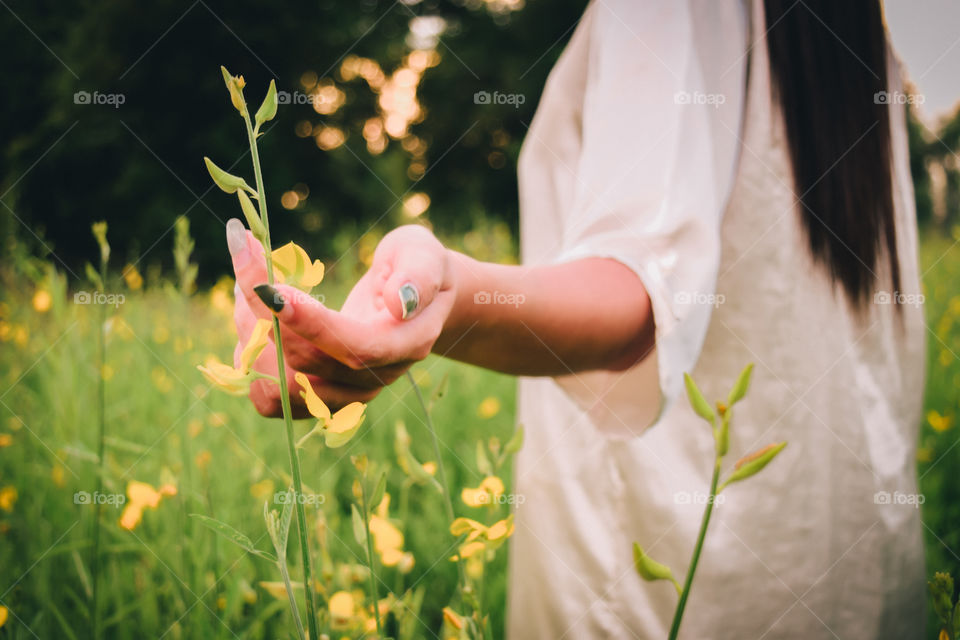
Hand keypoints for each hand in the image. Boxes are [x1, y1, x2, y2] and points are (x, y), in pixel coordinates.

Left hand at [227, 220, 455, 415]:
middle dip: (266, 313)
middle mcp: (374, 379)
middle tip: (248, 255)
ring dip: (252, 336)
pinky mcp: (317, 398)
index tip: (270, 289)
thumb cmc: (415, 265)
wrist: (412, 297)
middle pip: (308, 364)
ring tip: (249, 284)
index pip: (357, 347)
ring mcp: (344, 394)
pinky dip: (250, 359)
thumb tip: (400, 302)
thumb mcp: (424, 254)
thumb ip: (418, 276)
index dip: (311, 324)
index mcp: (406, 344)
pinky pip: (270, 399)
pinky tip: (252, 317)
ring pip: (281, 388)